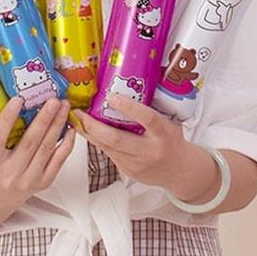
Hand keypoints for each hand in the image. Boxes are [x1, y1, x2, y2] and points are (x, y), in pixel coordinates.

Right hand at [0, 97, 75, 204]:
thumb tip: (15, 100)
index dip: (7, 118)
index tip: (18, 99)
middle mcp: (10, 173)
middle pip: (29, 142)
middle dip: (44, 119)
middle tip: (54, 100)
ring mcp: (28, 179)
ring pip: (46, 148)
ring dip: (57, 125)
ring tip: (64, 107)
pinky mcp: (44, 182)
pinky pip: (58, 160)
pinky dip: (67, 143)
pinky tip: (70, 128)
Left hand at [75, 93, 211, 196]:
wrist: (180, 171)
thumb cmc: (172, 141)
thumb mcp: (169, 121)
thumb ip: (151, 108)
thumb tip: (130, 83)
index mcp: (164, 133)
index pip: (147, 118)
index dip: (128, 107)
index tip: (111, 96)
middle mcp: (150, 150)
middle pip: (117, 139)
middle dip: (94, 126)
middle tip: (79, 112)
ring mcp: (137, 164)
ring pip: (107, 147)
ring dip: (89, 132)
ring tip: (76, 119)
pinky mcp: (128, 171)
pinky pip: (108, 153)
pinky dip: (96, 141)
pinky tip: (87, 131)